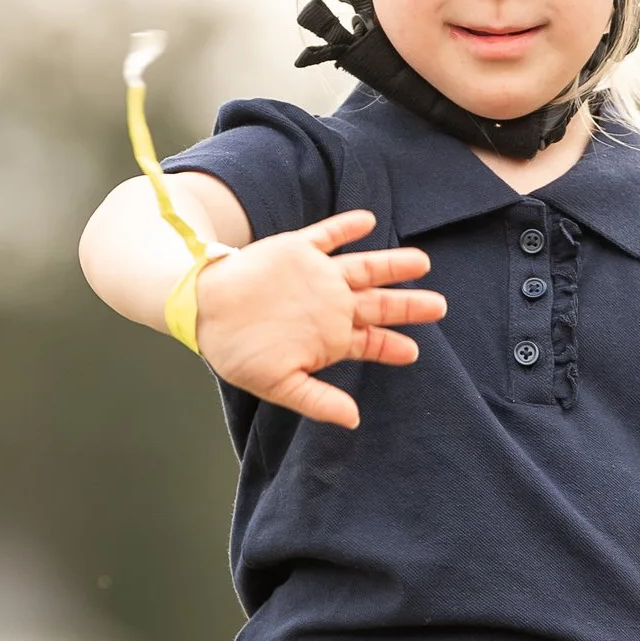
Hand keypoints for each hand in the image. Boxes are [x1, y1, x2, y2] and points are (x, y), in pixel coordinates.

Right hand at [192, 211, 444, 428]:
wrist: (201, 308)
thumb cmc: (236, 351)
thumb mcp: (278, 384)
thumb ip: (317, 400)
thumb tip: (354, 420)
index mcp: (327, 337)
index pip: (369, 341)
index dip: (392, 345)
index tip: (413, 351)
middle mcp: (328, 304)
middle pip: (377, 304)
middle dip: (408, 305)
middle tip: (439, 306)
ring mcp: (316, 276)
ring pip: (363, 269)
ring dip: (391, 264)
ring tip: (421, 260)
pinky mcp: (297, 250)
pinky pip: (327, 236)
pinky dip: (347, 228)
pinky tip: (369, 221)